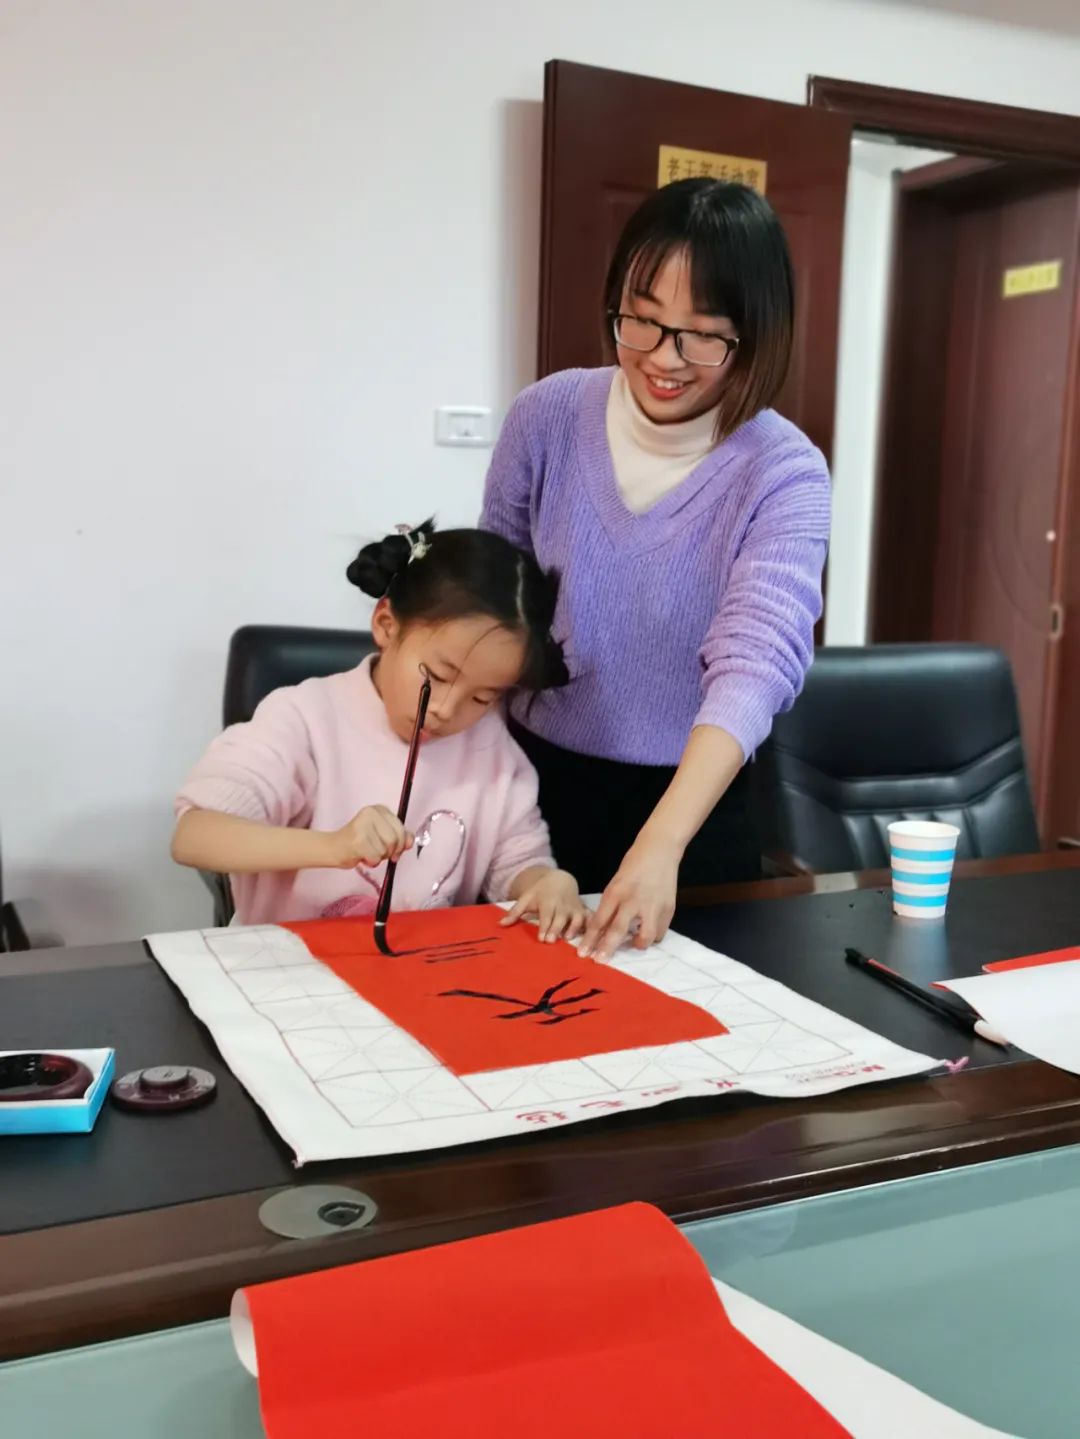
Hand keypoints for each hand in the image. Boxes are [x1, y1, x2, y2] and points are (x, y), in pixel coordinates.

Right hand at [329, 806, 412, 868]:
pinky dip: (371, 862)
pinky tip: (362, 856)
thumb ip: (399, 836)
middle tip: (378, 853)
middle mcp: (371, 813)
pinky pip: (375, 857)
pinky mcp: (357, 840)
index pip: (402, 830)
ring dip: (379, 857)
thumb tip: (410, 841)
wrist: (334, 848)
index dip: (400, 844)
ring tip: (367, 852)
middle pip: (395, 839)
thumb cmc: (360, 842)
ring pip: (385, 849)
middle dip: (389, 852)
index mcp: (380, 809)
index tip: (392, 849)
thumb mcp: (382, 835)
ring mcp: (363, 825)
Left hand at [500, 868, 588, 942]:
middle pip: (560, 917)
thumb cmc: (540, 892)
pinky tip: (589, 936)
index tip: (541, 938)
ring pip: (576, 918)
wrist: (560, 879)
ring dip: (573, 929)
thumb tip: (500, 925)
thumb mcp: (526, 898)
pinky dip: (589, 925)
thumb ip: (515, 912)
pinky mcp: (583, 911)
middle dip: (556, 929)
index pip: (546, 914)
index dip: (544, 926)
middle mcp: (562, 904)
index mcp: (547, 901)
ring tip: (567, 939)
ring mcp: (574, 908)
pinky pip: (588, 918)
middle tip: (551, 941)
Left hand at [581, 836, 679, 960]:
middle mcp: (633, 900)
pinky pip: (659, 931)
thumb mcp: (616, 883)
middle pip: (617, 931)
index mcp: (616, 892)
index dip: (590, 939)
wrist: (659, 850)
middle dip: (607, 949)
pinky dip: (653, 935)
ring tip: (634, 944)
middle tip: (599, 961)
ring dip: (637, 945)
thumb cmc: (634, 865)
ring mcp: (653, 906)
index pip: (600, 920)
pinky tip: (648, 931)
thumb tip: (603, 929)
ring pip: (645, 937)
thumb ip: (612, 905)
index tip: (584, 953)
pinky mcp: (668, 909)